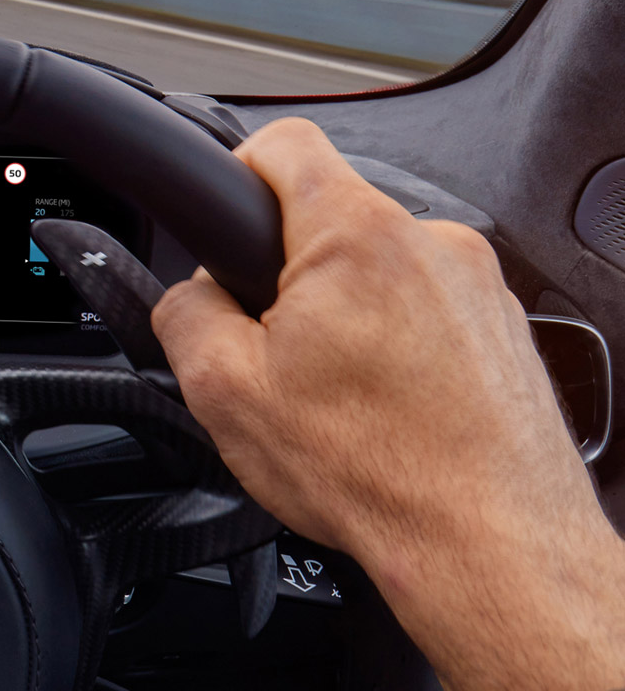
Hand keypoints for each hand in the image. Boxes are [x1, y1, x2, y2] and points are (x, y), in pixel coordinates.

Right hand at [153, 117, 624, 690]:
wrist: (490, 547)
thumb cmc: (377, 474)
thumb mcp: (223, 391)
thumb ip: (183, 314)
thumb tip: (190, 296)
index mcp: (357, 235)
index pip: (282, 143)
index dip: (235, 172)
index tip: (223, 223)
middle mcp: (432, 243)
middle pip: (330, 218)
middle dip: (288, 274)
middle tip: (270, 351)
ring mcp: (480, 288)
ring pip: (380, 273)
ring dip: (346, 318)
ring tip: (335, 400)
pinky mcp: (506, 333)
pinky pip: (429, 315)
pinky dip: (398, 352)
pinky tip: (384, 418)